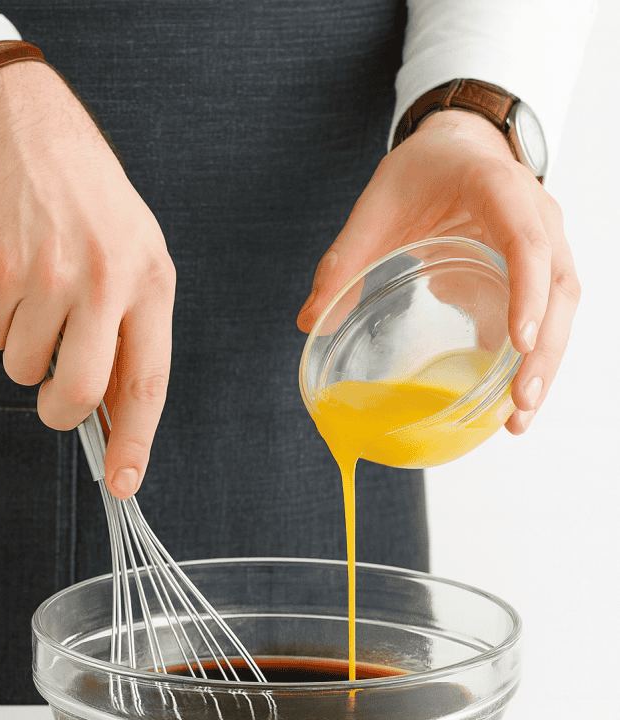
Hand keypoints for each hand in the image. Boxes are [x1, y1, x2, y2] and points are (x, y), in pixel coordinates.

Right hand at [0, 60, 174, 496]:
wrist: (24, 127)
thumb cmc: (86, 201)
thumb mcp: (135, 255)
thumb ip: (130, 331)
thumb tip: (115, 413)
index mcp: (150, 280)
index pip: (148, 381)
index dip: (134, 441)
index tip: (123, 482)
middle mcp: (103, 279)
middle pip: (80, 391)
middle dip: (62, 412)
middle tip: (56, 401)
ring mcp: (48, 273)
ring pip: (24, 367)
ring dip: (23, 350)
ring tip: (34, 298)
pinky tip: (7, 275)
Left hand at [297, 110, 580, 433]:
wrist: (459, 148)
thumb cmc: (424, 170)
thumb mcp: (376, 203)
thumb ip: (344, 258)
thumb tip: (309, 321)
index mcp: (499, 188)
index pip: (527, 241)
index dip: (528, 290)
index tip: (520, 340)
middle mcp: (537, 216)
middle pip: (558, 287)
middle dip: (545, 348)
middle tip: (520, 403)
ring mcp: (547, 245)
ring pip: (562, 308)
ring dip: (546, 364)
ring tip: (517, 418)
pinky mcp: (538, 276)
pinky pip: (548, 319)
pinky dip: (533, 361)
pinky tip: (509, 404)